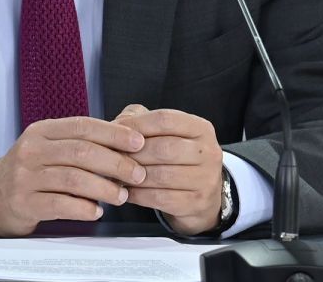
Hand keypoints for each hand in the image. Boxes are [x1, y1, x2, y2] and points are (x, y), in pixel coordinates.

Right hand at [0, 116, 147, 235]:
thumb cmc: (33, 170)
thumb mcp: (50, 147)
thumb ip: (81, 143)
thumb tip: (127, 145)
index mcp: (42, 131)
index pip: (83, 126)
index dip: (114, 134)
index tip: (138, 142)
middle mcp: (32, 150)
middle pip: (81, 152)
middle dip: (116, 163)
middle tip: (138, 173)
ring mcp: (25, 177)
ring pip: (73, 179)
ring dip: (104, 188)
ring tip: (122, 196)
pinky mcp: (24, 203)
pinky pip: (60, 205)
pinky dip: (84, 208)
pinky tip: (97, 211)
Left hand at [114, 104, 224, 234]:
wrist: (203, 195)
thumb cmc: (177, 158)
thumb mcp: (166, 132)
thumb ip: (142, 119)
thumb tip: (116, 124)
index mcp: (201, 128)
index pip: (165, 119)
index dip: (137, 124)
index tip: (116, 130)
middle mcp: (209, 152)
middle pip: (164, 148)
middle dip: (134, 153)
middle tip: (113, 157)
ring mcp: (206, 179)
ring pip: (161, 176)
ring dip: (134, 176)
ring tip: (117, 174)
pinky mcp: (197, 203)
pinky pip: (160, 198)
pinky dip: (138, 195)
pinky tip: (127, 191)